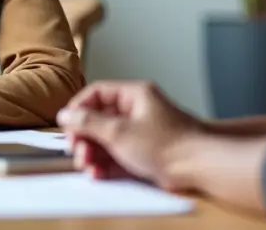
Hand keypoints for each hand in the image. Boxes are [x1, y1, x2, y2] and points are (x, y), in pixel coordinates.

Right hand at [57, 80, 203, 190]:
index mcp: (135, 95)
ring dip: (93, 152)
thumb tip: (66, 115)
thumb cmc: (169, 144)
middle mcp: (138, 110)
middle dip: (85, 136)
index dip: (79, 107)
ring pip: (107, 138)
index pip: (97, 93)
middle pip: (100, 118)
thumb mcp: (119, 132)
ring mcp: (142, 132)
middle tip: (77, 150)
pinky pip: (118, 154)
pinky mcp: (145, 152)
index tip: (67, 124)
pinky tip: (98, 173)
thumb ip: (88, 123)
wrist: (199, 167)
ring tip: (87, 165)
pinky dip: (106, 163)